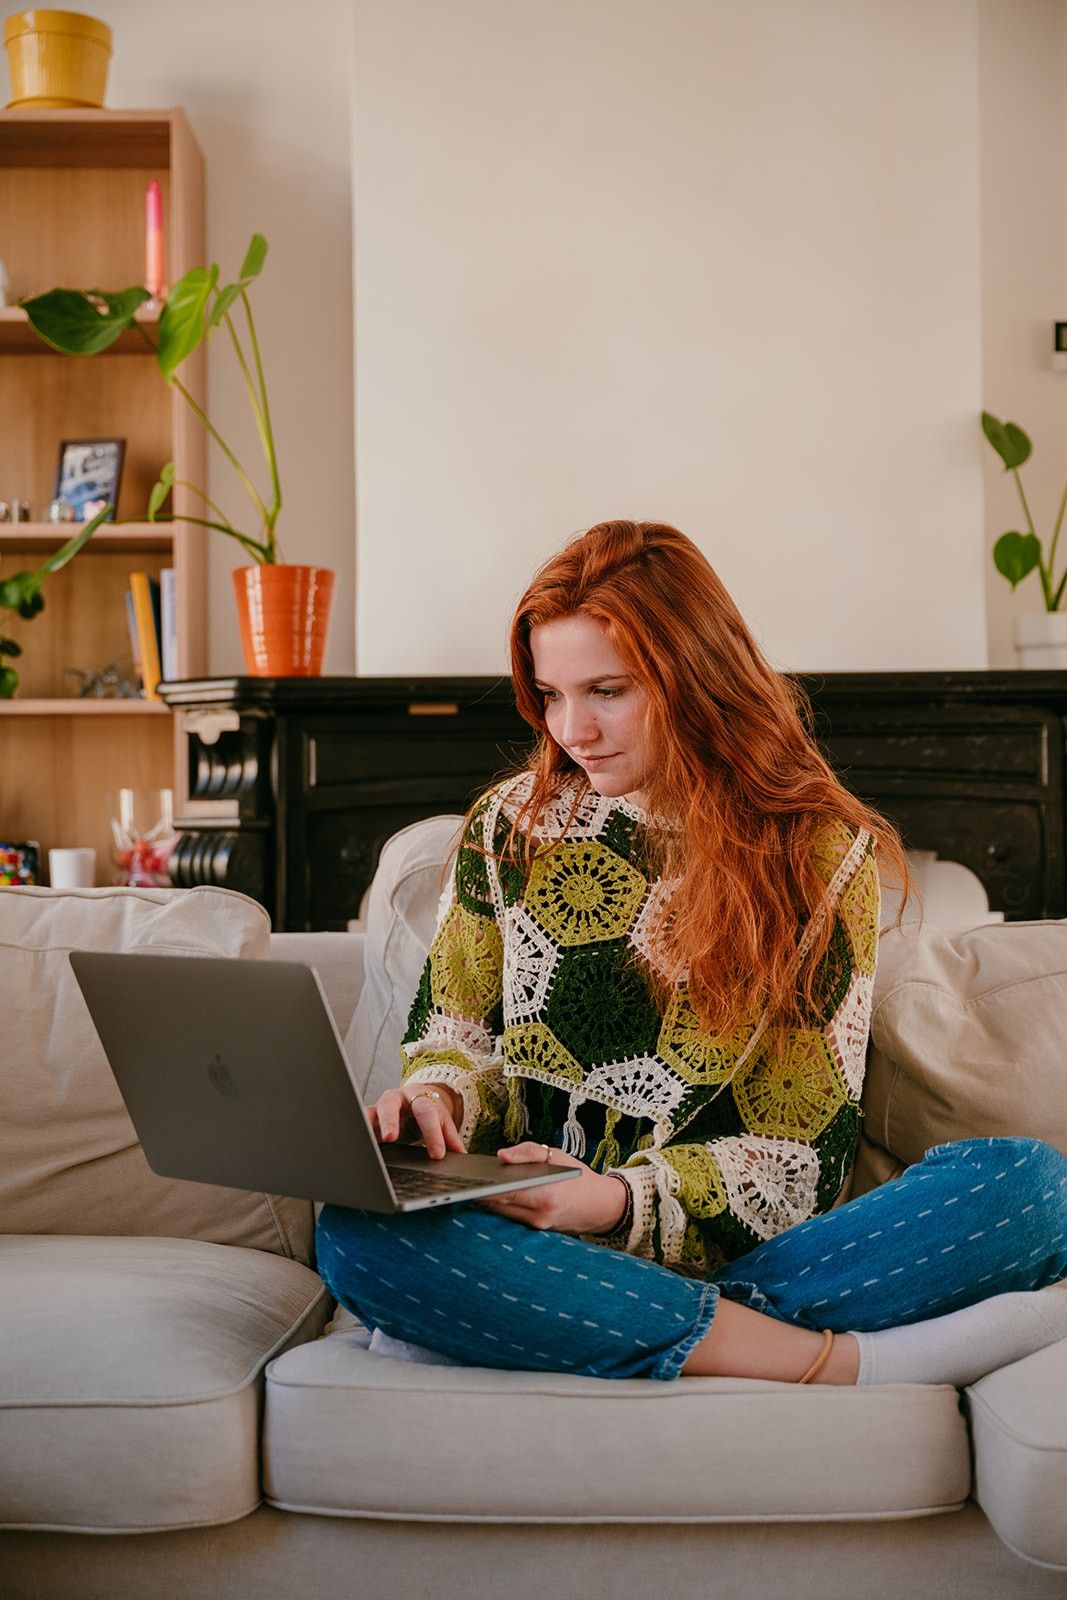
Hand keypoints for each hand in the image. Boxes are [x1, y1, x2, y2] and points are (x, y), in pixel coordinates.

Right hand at [368, 1082, 465, 1159]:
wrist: (415, 1097)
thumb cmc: (428, 1112)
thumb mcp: (442, 1121)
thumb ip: (450, 1137)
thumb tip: (463, 1156)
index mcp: (420, 1096)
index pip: (426, 1112)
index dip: (432, 1133)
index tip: (437, 1154)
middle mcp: (397, 1098)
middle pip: (391, 1104)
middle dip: (390, 1120)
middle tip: (391, 1137)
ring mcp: (380, 1107)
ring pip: (371, 1111)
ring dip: (368, 1125)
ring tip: (366, 1141)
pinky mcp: (369, 1117)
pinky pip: (361, 1121)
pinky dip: (359, 1131)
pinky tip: (356, 1143)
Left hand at [477, 1142, 628, 1233]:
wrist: (600, 1206)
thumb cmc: (579, 1177)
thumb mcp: (556, 1156)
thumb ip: (527, 1153)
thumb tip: (501, 1156)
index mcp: (544, 1195)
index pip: (503, 1193)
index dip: (481, 1188)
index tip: (465, 1179)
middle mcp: (539, 1216)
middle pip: (498, 1205)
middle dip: (482, 1193)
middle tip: (466, 1179)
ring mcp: (537, 1228)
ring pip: (502, 1213)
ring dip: (490, 1200)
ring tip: (476, 1184)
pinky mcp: (536, 1232)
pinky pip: (512, 1218)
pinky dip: (503, 1206)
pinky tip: (494, 1194)